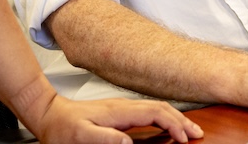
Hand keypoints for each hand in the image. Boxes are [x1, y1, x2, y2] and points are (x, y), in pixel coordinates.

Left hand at [35, 96, 202, 143]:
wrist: (49, 114)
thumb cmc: (63, 128)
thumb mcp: (80, 136)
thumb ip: (104, 139)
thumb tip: (129, 143)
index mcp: (119, 112)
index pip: (155, 113)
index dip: (173, 125)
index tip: (184, 140)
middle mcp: (123, 107)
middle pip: (161, 108)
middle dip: (181, 121)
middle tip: (198, 135)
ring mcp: (122, 109)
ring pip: (156, 109)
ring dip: (174, 119)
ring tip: (188, 131)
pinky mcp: (118, 114)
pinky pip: (148, 113)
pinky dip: (163, 119)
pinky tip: (166, 128)